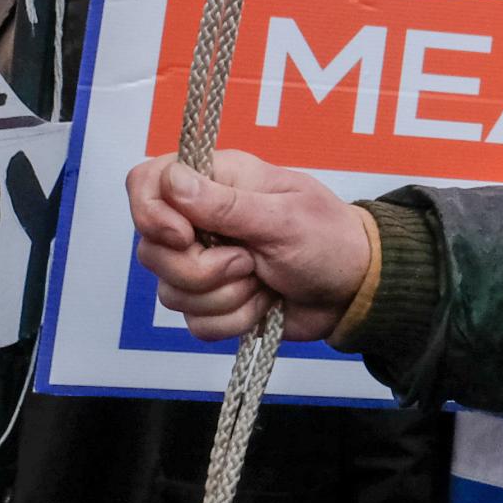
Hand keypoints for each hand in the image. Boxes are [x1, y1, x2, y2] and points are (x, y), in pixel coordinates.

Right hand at [127, 150, 374, 343]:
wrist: (355, 290)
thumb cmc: (329, 238)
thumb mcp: (284, 218)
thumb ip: (225, 205)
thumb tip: (173, 181)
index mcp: (218, 180)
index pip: (147, 181)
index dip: (150, 212)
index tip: (184, 236)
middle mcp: (201, 219)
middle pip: (152, 250)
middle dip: (200, 269)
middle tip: (248, 261)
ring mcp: (204, 263)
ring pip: (171, 292)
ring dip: (226, 296)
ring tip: (264, 278)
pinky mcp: (213, 301)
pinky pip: (195, 322)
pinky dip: (235, 319)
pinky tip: (264, 303)